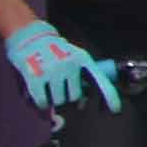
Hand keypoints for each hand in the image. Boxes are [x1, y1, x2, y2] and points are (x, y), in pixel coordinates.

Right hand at [3, 20, 119, 110]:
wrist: (30, 37)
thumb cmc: (56, 52)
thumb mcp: (74, 57)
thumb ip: (81, 77)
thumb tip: (82, 104)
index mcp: (83, 59)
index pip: (100, 80)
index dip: (109, 96)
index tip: (116, 110)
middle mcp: (70, 64)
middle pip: (75, 97)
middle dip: (67, 96)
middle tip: (60, 86)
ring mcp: (52, 71)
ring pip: (59, 101)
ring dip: (54, 99)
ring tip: (48, 85)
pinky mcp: (35, 77)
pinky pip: (43, 102)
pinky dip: (42, 102)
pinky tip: (40, 93)